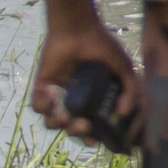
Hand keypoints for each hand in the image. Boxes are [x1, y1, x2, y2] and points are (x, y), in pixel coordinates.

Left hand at [30, 19, 139, 147]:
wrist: (78, 28)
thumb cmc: (101, 45)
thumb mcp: (123, 67)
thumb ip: (130, 90)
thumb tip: (122, 114)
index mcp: (94, 98)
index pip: (92, 125)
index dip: (93, 136)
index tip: (95, 139)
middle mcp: (75, 99)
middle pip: (71, 128)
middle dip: (77, 132)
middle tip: (83, 124)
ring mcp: (57, 94)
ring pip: (52, 122)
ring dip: (59, 123)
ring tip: (66, 114)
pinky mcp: (42, 87)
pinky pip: (38, 106)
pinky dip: (43, 105)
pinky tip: (53, 94)